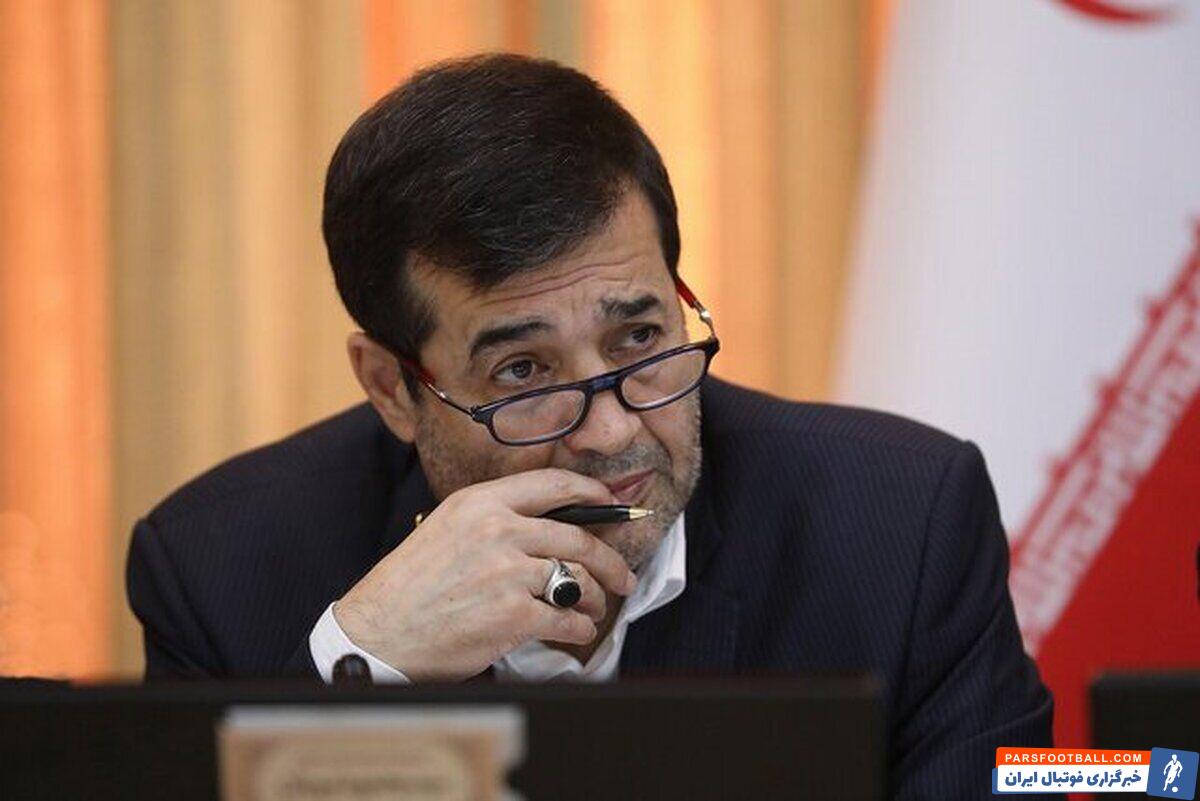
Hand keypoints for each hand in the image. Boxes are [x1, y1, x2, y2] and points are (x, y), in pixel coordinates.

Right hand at [333, 468, 638, 681]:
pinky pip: (567, 619)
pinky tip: (576, 632)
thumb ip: (497, 520)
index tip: (610, 503)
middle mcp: (497, 530)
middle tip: (623, 576)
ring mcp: (507, 573)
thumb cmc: (411, 586)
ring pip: (578, 581)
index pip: (553, 486)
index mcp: (481, 502)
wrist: (379, 633)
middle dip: (611, 561)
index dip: (592, 492)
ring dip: (595, 600)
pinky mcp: (514, 615)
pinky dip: (579, 629)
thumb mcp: (448, 528)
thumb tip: (553, 527)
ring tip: (594, 610)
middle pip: (577, 539)